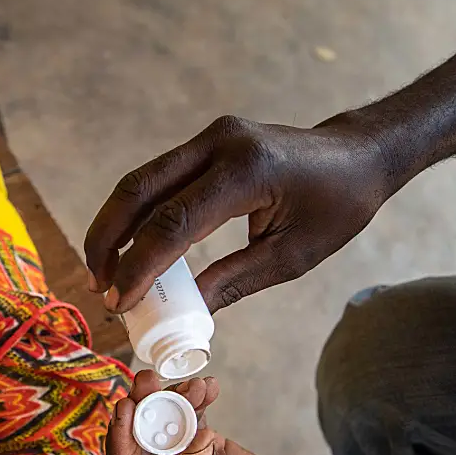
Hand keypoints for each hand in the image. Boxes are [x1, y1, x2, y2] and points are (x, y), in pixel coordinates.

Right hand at [84, 115, 392, 313]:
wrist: (359, 155)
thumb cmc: (337, 207)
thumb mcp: (291, 256)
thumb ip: (233, 281)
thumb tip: (182, 317)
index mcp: (246, 172)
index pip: (172, 223)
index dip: (139, 267)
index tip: (118, 303)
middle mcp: (219, 144)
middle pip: (138, 190)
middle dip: (107, 240)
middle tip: (97, 285)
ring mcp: (210, 137)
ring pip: (140, 181)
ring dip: (115, 226)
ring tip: (104, 272)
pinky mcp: (206, 143)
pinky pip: (158, 179)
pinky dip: (137, 214)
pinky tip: (130, 248)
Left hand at [107, 370, 322, 454]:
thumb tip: (192, 438)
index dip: (122, 445)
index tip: (125, 410)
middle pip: (140, 449)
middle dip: (145, 413)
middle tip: (149, 382)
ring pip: (166, 431)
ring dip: (173, 403)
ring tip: (189, 383)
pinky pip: (196, 425)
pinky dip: (199, 405)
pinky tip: (207, 387)